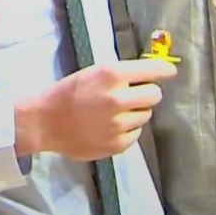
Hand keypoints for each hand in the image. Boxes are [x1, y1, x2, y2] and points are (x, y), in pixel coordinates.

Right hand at [15, 58, 177, 160]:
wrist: (45, 122)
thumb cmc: (67, 93)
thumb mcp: (91, 73)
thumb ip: (120, 74)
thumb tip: (152, 73)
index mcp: (110, 75)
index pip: (151, 70)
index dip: (163, 70)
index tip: (170, 71)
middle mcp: (118, 99)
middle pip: (155, 95)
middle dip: (147, 93)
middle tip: (133, 95)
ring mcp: (119, 124)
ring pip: (145, 115)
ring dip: (135, 112)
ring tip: (113, 112)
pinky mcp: (118, 144)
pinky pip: (136, 133)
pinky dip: (127, 129)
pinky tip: (109, 126)